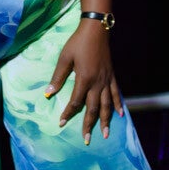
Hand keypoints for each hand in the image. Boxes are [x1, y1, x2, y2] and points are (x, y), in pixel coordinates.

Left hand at [45, 21, 123, 142]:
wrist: (96, 30)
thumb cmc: (77, 43)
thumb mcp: (64, 58)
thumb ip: (57, 77)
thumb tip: (48, 94)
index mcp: (84, 79)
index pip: (75, 102)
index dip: (68, 113)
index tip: (62, 123)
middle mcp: (97, 83)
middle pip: (93, 108)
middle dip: (89, 125)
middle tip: (87, 139)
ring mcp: (106, 80)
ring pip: (107, 104)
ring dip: (105, 120)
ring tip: (106, 134)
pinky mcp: (112, 76)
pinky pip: (116, 93)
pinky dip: (118, 104)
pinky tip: (120, 115)